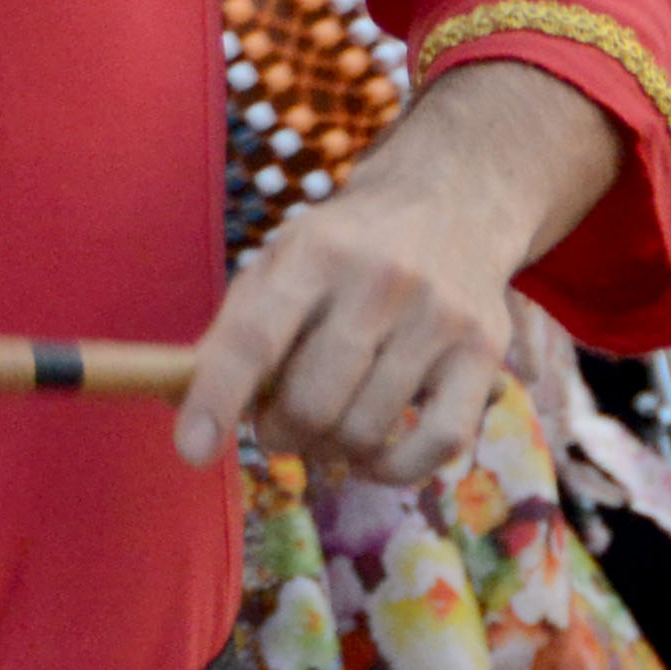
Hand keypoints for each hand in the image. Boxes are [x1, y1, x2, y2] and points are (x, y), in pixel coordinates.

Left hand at [179, 64, 600, 483]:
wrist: (453, 201)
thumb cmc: (345, 248)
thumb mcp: (282, 262)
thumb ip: (235, 332)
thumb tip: (186, 411)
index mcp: (313, 252)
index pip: (254, 337)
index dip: (217, 398)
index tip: (192, 450)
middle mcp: (380, 280)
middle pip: (312, 402)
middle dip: (279, 432)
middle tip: (277, 425)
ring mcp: (439, 316)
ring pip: (366, 430)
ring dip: (331, 451)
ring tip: (325, 427)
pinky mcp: (485, 351)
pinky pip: (438, 443)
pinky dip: (395, 468)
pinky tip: (372, 456)